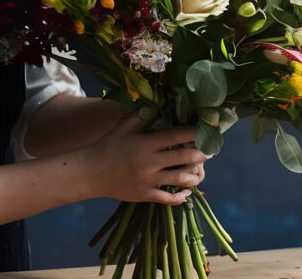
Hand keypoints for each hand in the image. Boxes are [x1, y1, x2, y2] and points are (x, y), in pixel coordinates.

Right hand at [79, 112, 206, 205]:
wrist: (92, 172)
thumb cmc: (110, 145)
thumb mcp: (124, 126)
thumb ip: (143, 114)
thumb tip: (162, 103)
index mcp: (146, 142)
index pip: (178, 135)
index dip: (195, 132)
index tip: (207, 130)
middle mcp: (150, 162)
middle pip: (185, 158)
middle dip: (202, 154)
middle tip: (209, 151)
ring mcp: (148, 180)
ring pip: (181, 180)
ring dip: (195, 175)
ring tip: (200, 170)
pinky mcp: (145, 195)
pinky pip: (169, 199)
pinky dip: (182, 196)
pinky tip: (188, 191)